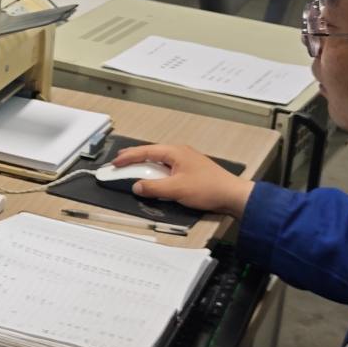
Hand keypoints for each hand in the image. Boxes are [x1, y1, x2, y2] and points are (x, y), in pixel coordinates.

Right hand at [110, 143, 254, 218]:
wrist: (232, 195)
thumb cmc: (207, 188)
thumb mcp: (175, 189)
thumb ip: (153, 187)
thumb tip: (136, 186)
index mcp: (175, 152)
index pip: (146, 151)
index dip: (128, 157)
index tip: (115, 163)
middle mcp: (180, 153)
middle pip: (152, 153)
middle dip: (135, 158)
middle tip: (119, 163)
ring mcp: (186, 161)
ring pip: (160, 160)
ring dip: (146, 165)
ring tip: (133, 170)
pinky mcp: (191, 170)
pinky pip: (168, 167)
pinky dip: (156, 171)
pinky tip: (153, 178)